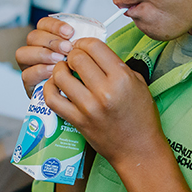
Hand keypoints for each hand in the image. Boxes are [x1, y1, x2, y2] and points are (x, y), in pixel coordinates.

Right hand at [16, 15, 76, 95]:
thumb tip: (87, 36)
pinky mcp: (29, 85)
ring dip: (43, 54)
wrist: (81, 101)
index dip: (55, 26)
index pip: (44, 24)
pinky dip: (39, 71)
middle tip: (67, 48)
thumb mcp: (84, 57)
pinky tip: (52, 72)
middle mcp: (36, 52)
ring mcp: (30, 67)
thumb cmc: (82, 77)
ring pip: (23, 53)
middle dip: (51, 41)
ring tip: (59, 60)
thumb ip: (80, 45)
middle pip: (33, 37)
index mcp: (48, 41)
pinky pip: (26, 74)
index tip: (70, 32)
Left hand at [45, 37, 163, 169]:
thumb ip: (117, 66)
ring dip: (60, 69)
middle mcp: (104, 91)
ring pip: (61, 75)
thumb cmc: (141, 118)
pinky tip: (56, 86)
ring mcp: (89, 107)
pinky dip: (50, 88)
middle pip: (76, 58)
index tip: (83, 46)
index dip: (85, 42)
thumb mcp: (138, 84)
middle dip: (73, 54)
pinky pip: (53, 99)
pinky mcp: (77, 120)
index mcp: (122, 78)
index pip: (94, 46)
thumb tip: (96, 53)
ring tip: (65, 71)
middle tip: (74, 58)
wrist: (138, 149)